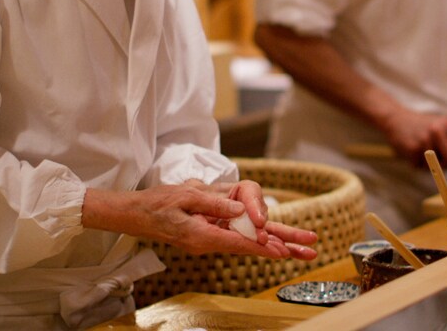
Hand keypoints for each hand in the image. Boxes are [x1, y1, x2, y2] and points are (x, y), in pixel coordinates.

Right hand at [82, 181, 316, 259]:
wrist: (137, 214)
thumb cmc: (158, 204)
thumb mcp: (185, 196)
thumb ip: (213, 203)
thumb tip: (240, 210)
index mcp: (203, 234)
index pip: (239, 243)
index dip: (263, 246)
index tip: (283, 251)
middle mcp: (211, 239)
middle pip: (252, 244)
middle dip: (282, 247)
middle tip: (309, 250)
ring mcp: (211, 237)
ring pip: (249, 240)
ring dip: (275, 242)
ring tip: (301, 247)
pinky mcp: (211, 232)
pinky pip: (238, 235)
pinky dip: (258, 237)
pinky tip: (276, 239)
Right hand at [378, 107, 446, 166]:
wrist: (394, 118)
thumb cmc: (418, 124)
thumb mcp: (436, 123)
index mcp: (445, 124)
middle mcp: (437, 131)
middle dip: (446, 162)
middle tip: (438, 158)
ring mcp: (424, 140)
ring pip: (434, 164)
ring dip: (426, 162)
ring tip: (419, 148)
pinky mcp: (412, 148)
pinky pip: (419, 165)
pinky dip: (415, 162)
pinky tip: (410, 150)